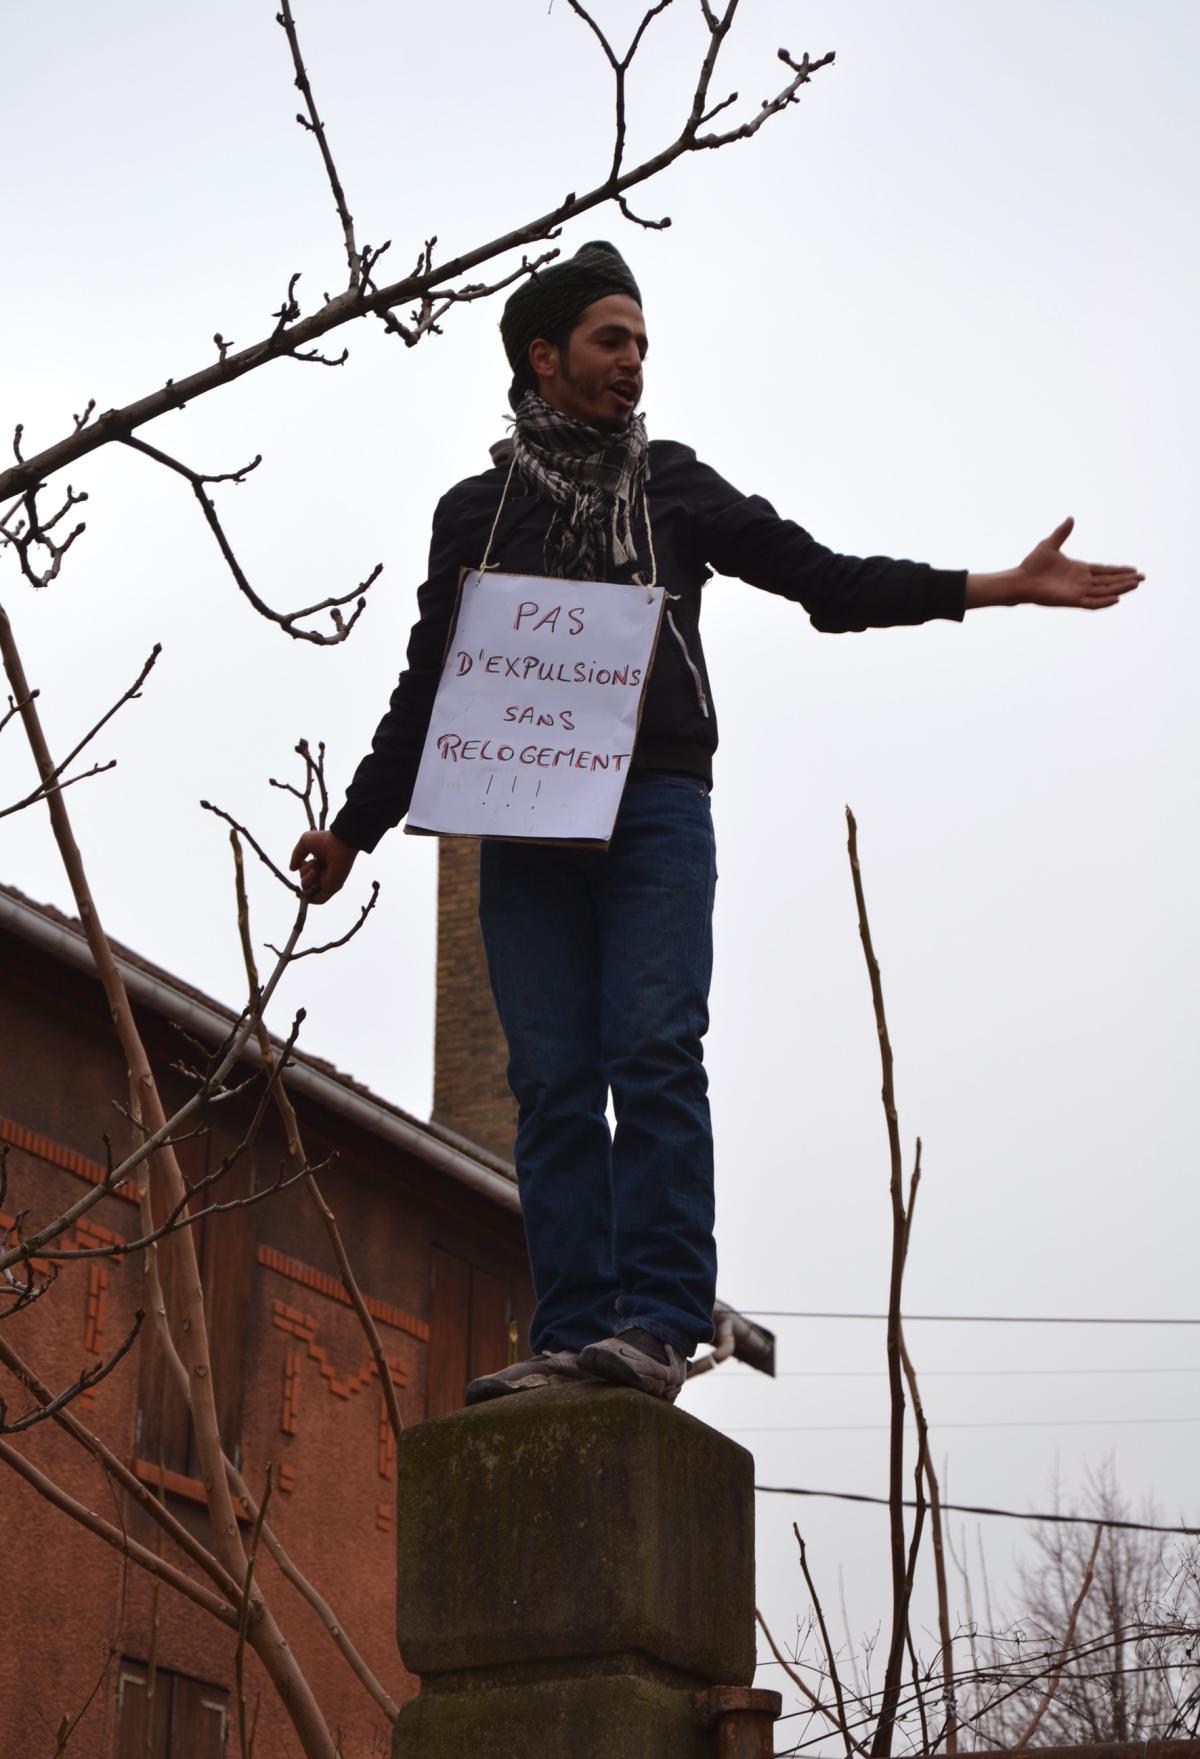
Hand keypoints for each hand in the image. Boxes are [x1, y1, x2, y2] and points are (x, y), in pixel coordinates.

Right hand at [290, 829, 357, 904]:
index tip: (303, 861)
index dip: (302, 869)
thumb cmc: (325, 841)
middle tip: (313, 863)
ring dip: (307, 879)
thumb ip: (296, 856)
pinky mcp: (332, 888)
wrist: (340, 844)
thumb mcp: (304, 843)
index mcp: (319, 864)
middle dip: (303, 873)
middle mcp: (323, 874)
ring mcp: (327, 882)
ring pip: (308, 890)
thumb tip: (292, 869)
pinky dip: (311, 896)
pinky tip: (309, 886)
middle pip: (305, 882)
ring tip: (315, 869)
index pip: (306, 873)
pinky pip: (319, 899)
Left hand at [966, 518, 1144, 610]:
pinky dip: (1104, 602)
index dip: (1118, 571)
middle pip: (1108, 581)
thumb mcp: (1049, 544)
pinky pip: (1092, 603)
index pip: (1104, 571)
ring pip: (1104, 591)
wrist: (1020, 579)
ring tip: (1136, 585)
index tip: (1133, 569)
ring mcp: (1077, 592)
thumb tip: (1071, 518)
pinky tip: (1117, 598)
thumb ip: (1062, 533)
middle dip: (1125, 580)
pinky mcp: (1071, 600)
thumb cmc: (1032, 565)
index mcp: (1079, 570)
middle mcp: (1081, 582)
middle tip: (1143, 578)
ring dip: (1120, 588)